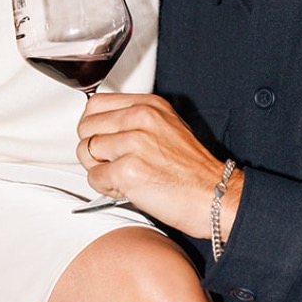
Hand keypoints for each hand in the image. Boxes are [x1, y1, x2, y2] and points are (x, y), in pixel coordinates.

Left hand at [77, 93, 243, 241]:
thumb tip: (101, 127)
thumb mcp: (167, 129)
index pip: (96, 105)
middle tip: (113, 162)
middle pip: (85, 128)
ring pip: (86, 152)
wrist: (215, 197)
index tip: (103, 138)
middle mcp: (141, 119)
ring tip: (124, 176)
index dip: (94, 126)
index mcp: (149, 106)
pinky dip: (106, 187)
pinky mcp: (127, 171)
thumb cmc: (193, 171)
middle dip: (93, 149)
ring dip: (99, 169)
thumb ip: (134, 122)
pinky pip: (94, 178)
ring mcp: (133, 144)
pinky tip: (128, 188)